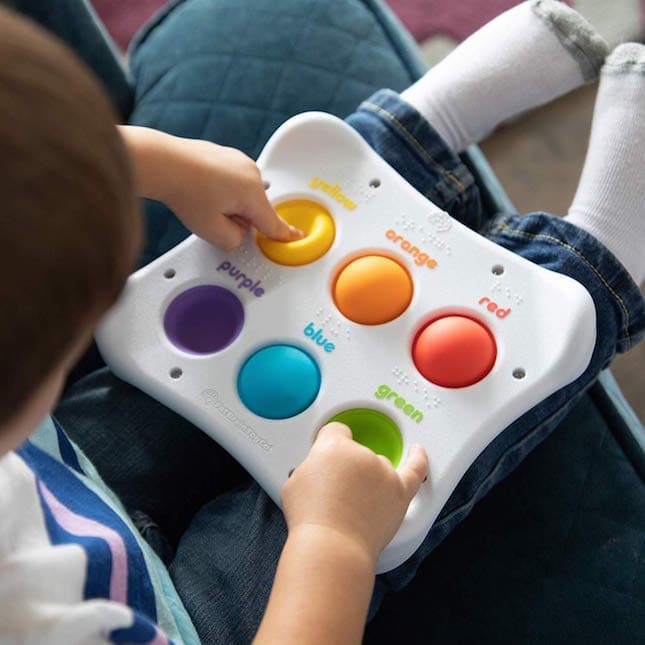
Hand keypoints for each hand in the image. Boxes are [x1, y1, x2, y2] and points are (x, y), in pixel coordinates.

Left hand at [120, 126, 302, 249]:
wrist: (163, 162)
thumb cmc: (185, 191)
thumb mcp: (212, 232)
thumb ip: (234, 241)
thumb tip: (239, 234)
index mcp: (253, 194)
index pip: (273, 223)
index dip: (285, 235)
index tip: (296, 237)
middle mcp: (251, 173)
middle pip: (255, 209)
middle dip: (239, 218)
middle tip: (212, 216)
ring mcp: (239, 161)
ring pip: (244, 195)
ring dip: (229, 203)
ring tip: (203, 200)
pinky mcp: (227, 155)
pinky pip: (233, 180)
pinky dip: (221, 189)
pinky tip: (202, 188)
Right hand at [281, 422, 427, 563]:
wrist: (332, 546)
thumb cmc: (311, 519)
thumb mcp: (295, 481)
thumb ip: (313, 465)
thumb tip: (320, 469)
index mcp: (333, 445)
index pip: (336, 431)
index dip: (330, 446)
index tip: (328, 460)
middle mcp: (361, 454)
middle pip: (357, 451)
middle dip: (346, 468)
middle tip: (335, 494)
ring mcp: (383, 472)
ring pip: (377, 466)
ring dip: (369, 478)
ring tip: (353, 505)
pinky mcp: (400, 491)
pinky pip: (416, 468)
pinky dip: (419, 458)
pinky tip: (417, 452)